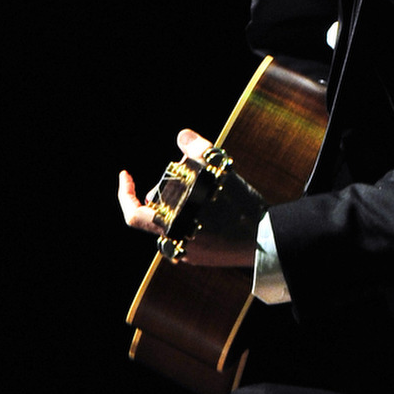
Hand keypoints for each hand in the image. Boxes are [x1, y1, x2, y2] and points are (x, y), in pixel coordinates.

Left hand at [118, 132, 257, 266]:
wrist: (267, 240)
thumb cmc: (242, 207)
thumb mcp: (221, 171)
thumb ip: (198, 149)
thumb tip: (183, 135)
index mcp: (173, 224)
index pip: (134, 213)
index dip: (126, 193)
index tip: (127, 175)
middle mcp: (176, 242)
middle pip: (155, 214)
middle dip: (162, 191)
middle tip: (177, 175)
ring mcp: (189, 253)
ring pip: (170, 225)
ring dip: (176, 205)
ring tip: (194, 188)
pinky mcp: (203, 258)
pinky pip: (185, 236)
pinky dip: (189, 219)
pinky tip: (206, 207)